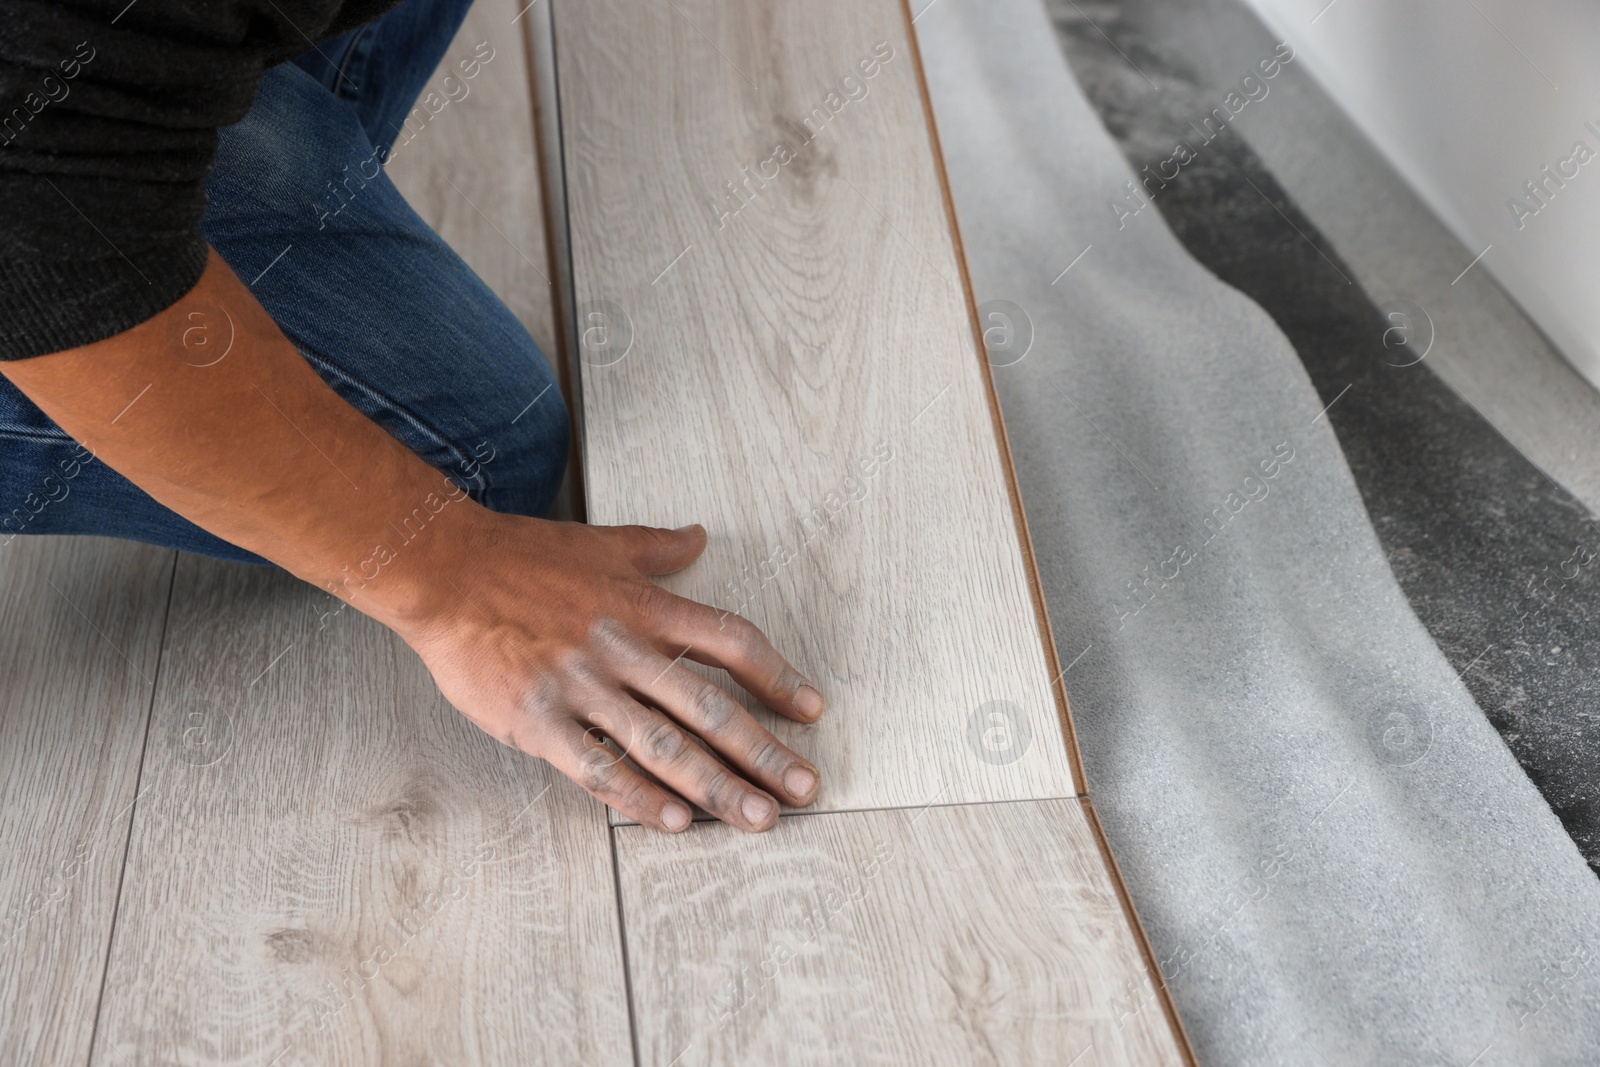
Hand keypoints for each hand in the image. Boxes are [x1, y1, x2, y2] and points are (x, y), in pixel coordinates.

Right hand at [395, 514, 824, 831]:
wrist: (442, 571)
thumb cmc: (522, 557)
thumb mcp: (601, 543)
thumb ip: (656, 548)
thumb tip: (699, 537)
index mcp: (645, 606)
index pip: (730, 643)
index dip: (777, 678)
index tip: (811, 710)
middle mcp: (623, 648)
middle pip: (710, 706)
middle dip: (763, 752)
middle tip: (804, 789)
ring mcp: (582, 687)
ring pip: (663, 745)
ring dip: (717, 786)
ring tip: (758, 818)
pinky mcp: (539, 721)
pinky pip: (598, 767)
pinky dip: (639, 797)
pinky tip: (676, 822)